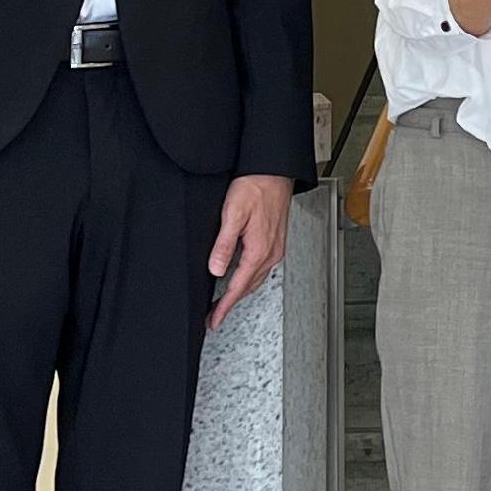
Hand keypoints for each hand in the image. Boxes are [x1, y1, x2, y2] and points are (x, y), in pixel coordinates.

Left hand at [205, 172, 291, 328]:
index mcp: (259, 249)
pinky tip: (242, 276)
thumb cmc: (255, 186)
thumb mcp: (233, 214)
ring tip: (225, 302)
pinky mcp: (276, 240)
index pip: (238, 286)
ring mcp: (276, 247)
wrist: (274, 170)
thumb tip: (216, 270)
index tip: (214, 320)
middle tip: (215, 316)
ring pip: (256, 279)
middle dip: (231, 304)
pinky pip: (262, 268)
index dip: (224, 306)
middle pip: (248, 287)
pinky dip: (250, 278)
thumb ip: (224, 244)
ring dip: (241, 292)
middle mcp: (271, 252)